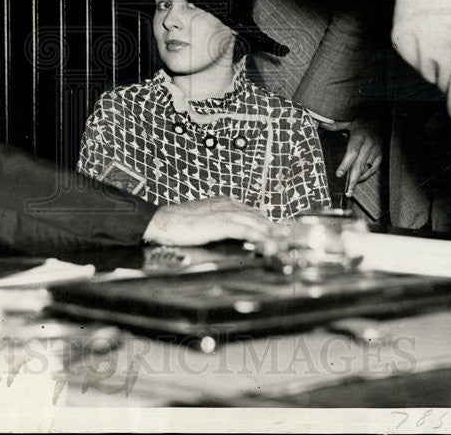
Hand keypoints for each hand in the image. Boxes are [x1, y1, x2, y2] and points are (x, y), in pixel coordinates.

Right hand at [142, 196, 274, 246]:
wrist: (162, 222)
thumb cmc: (179, 224)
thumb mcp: (205, 222)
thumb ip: (222, 225)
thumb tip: (238, 234)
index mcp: (225, 203)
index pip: (253, 213)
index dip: (268, 224)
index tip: (280, 235)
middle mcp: (228, 205)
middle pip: (259, 217)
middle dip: (275, 230)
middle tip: (288, 242)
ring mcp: (225, 213)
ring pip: (256, 223)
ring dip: (272, 236)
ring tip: (283, 247)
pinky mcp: (220, 223)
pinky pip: (246, 230)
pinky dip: (259, 238)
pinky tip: (268, 246)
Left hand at [335, 117, 381, 198]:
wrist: (379, 121)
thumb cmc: (360, 123)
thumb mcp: (347, 121)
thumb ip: (334, 126)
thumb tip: (319, 124)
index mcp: (359, 136)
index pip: (352, 152)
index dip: (345, 164)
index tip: (339, 174)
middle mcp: (369, 144)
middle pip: (359, 165)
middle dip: (352, 180)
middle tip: (347, 192)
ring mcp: (376, 151)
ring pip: (366, 169)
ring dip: (357, 180)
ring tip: (350, 191)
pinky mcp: (380, 155)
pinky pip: (373, 169)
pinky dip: (365, 176)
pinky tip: (358, 180)